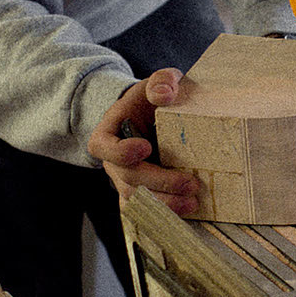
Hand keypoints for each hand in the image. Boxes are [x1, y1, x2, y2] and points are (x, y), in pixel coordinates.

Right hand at [88, 69, 199, 214]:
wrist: (149, 118)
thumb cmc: (151, 101)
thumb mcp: (156, 84)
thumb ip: (161, 81)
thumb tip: (164, 94)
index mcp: (109, 133)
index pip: (102, 146)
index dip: (120, 152)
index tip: (146, 147)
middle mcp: (113, 162)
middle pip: (128, 178)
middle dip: (159, 183)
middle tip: (190, 183)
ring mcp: (125, 181)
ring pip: (137, 200)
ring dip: (165, 204)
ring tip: (193, 202)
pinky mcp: (141, 194)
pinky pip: (145, 212)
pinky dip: (164, 215)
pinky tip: (186, 214)